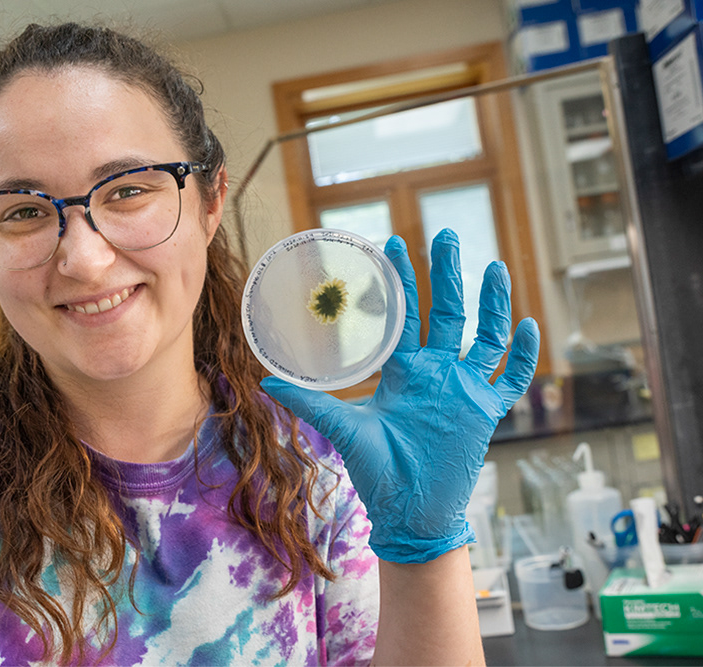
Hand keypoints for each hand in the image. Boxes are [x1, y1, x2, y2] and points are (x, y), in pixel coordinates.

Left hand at [261, 229, 538, 562]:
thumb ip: (310, 403)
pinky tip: (529, 325)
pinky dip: (522, 356)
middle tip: (447, 234)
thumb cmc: (377, 472)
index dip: (400, 282)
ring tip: (494, 267)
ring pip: (484, 337)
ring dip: (491, 304)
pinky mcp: (486, 412)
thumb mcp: (344, 429)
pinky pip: (511, 379)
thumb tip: (266, 380)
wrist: (409, 512)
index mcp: (403, 371)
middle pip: (447, 313)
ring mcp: (464, 390)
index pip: (403, 316)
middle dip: (447, 274)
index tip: (393, 245)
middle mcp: (436, 373)